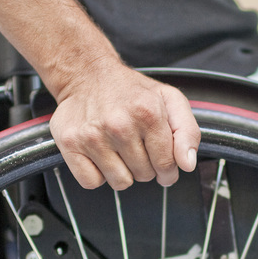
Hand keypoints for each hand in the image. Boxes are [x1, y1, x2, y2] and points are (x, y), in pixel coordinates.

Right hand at [49, 62, 200, 189]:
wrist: (88, 75)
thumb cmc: (131, 92)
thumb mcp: (169, 100)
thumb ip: (187, 131)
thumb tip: (187, 164)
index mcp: (147, 112)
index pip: (166, 164)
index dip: (168, 171)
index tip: (163, 167)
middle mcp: (119, 124)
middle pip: (144, 175)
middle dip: (145, 167)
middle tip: (136, 147)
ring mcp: (92, 136)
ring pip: (120, 183)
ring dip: (122, 172)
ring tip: (118, 149)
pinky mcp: (70, 144)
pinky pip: (92, 182)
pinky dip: (98, 174)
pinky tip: (100, 155)